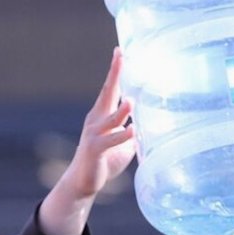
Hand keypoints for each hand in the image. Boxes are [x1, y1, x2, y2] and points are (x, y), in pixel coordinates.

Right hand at [39, 49, 136, 234]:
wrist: (83, 182)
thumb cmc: (104, 161)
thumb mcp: (123, 145)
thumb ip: (133, 133)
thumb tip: (150, 128)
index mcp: (102, 115)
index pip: (111, 89)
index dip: (116, 71)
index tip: (121, 52)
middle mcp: (96, 119)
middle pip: (107, 92)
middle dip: (114, 74)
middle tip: (121, 56)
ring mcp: (95, 134)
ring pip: (111, 119)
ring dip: (122, 110)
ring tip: (131, 101)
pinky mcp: (95, 149)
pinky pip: (111, 141)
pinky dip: (123, 136)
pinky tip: (132, 132)